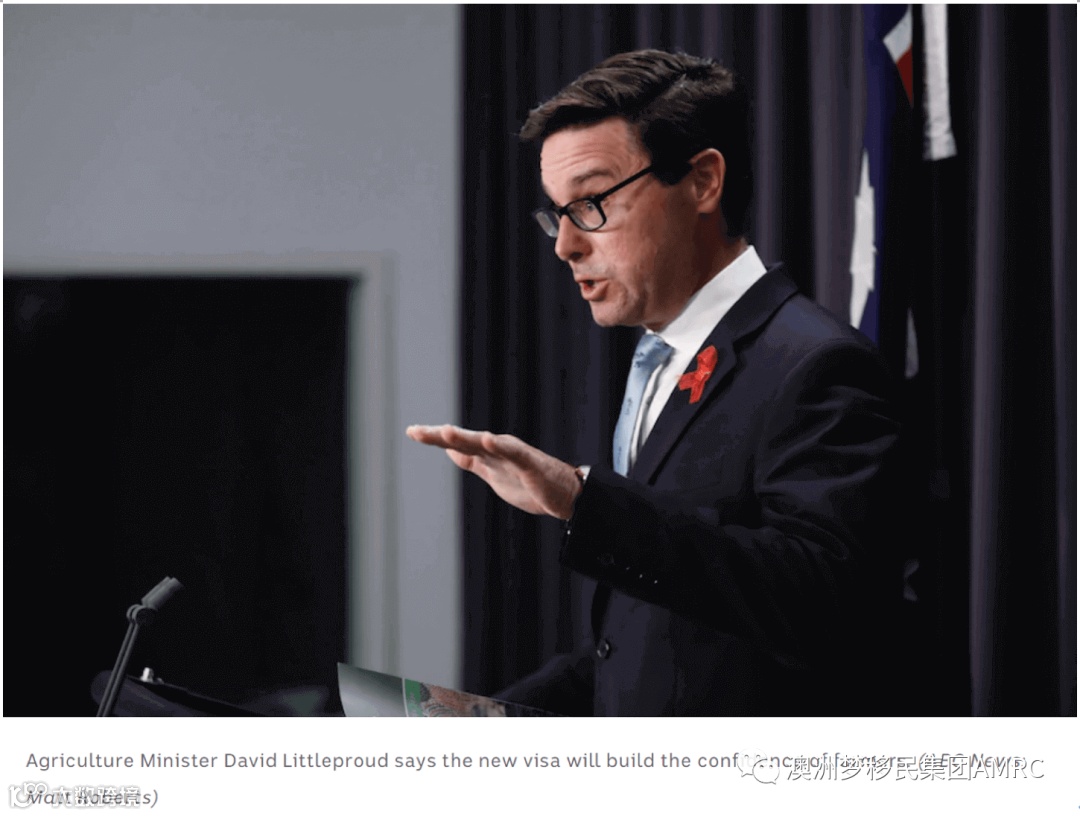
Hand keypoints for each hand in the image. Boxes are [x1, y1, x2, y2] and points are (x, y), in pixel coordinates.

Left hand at [406, 425, 581, 520]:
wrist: (563, 495)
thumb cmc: (530, 484)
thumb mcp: (492, 474)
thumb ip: (472, 461)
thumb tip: (449, 450)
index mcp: (487, 453)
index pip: (455, 444)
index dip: (434, 438)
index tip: (411, 431)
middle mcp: (497, 448)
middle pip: (464, 440)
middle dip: (439, 436)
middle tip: (415, 431)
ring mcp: (512, 454)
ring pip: (485, 443)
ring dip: (465, 437)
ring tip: (445, 431)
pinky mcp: (529, 463)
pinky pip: (513, 453)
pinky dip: (500, 446)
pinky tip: (488, 440)